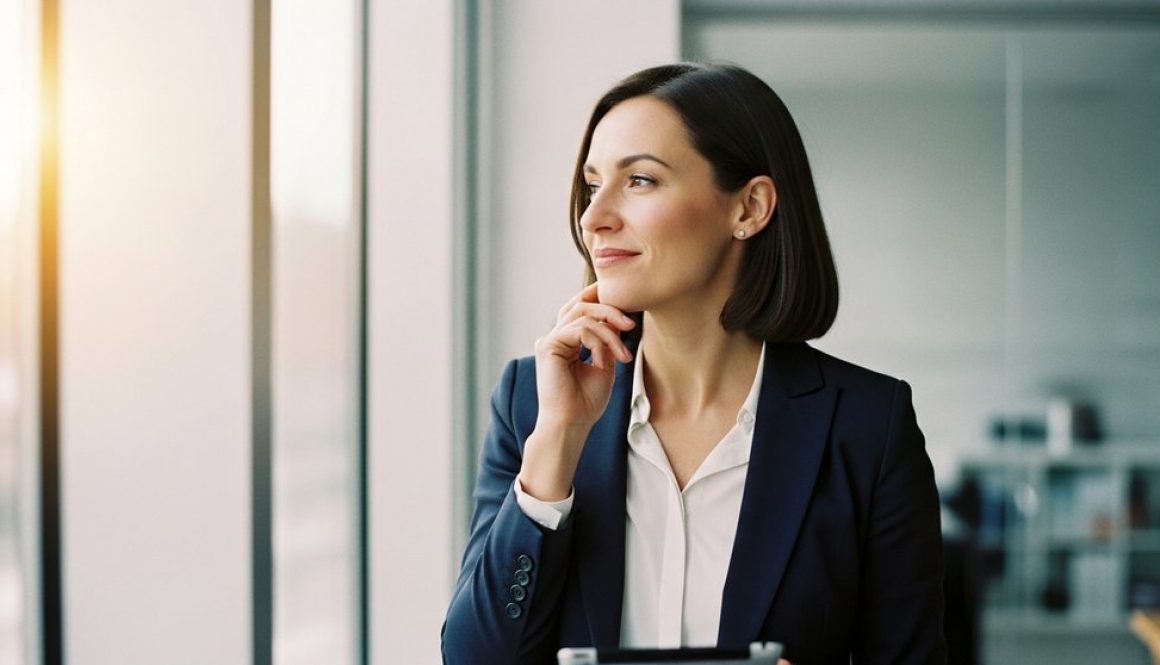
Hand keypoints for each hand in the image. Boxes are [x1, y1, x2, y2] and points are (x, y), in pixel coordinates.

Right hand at [517, 283, 634, 500]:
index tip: (627, 306)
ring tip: (623, 355)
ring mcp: (549, 340)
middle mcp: (554, 338)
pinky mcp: (548, 345)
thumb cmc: (585, 403)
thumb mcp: (604, 365)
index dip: (600, 301)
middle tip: (631, 323)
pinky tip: (602, 362)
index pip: (580, 310)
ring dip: (610, 332)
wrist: (571, 425)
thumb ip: (607, 342)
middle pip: (581, 305)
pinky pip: (581, 330)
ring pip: (583, 315)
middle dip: (609, 309)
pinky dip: (598, 343)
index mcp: (565, 342)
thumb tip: (618, 321)